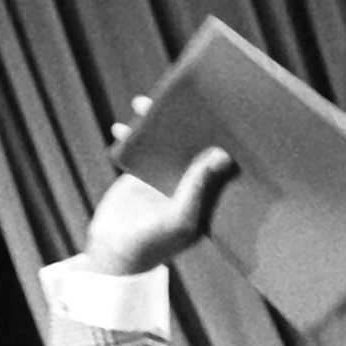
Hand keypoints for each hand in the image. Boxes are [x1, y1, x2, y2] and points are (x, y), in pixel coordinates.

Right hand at [87, 98, 233, 274]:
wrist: (115, 254)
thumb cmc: (154, 244)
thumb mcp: (180, 217)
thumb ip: (198, 187)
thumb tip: (221, 154)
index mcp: (208, 196)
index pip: (224, 162)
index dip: (229, 138)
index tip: (231, 112)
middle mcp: (191, 183)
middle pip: (197, 142)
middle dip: (194, 118)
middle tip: (192, 91)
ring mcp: (167, 176)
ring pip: (168, 138)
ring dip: (158, 119)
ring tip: (146, 103)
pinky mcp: (143, 174)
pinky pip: (141, 145)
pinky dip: (132, 133)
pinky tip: (124, 125)